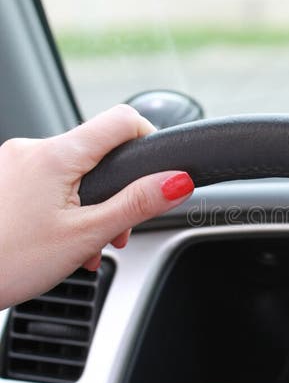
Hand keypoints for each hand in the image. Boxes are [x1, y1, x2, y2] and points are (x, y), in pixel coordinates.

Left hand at [0, 104, 194, 309]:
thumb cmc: (7, 262)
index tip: (158, 172)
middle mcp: (31, 149)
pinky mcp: (3, 179)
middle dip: (115, 194)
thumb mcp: (85, 236)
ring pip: (72, 173)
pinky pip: (46, 183)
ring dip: (88, 208)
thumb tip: (177, 181)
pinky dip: (62, 208)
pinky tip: (58, 242)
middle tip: (113, 236)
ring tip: (80, 249)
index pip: (121, 120)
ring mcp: (12, 162)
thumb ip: (136, 204)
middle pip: (97, 153)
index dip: (149, 139)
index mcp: (56, 155)